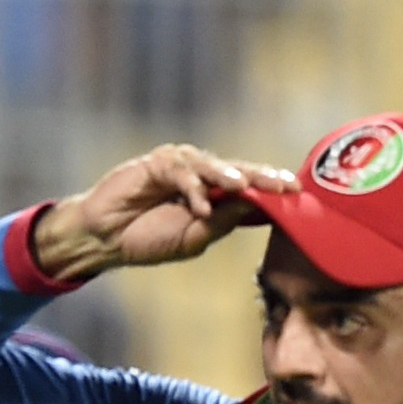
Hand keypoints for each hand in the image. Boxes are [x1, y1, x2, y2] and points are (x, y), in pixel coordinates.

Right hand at [29, 143, 287, 282]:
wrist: (105, 239)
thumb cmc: (147, 240)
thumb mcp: (194, 238)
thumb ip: (223, 221)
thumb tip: (256, 204)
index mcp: (214, 196)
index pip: (249, 189)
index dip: (271, 191)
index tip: (297, 195)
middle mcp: (202, 176)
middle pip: (239, 172)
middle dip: (262, 178)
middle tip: (285, 185)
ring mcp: (181, 166)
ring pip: (213, 166)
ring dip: (230, 177)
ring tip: (243, 188)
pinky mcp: (158, 163)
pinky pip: (181, 172)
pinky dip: (192, 188)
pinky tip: (199, 206)